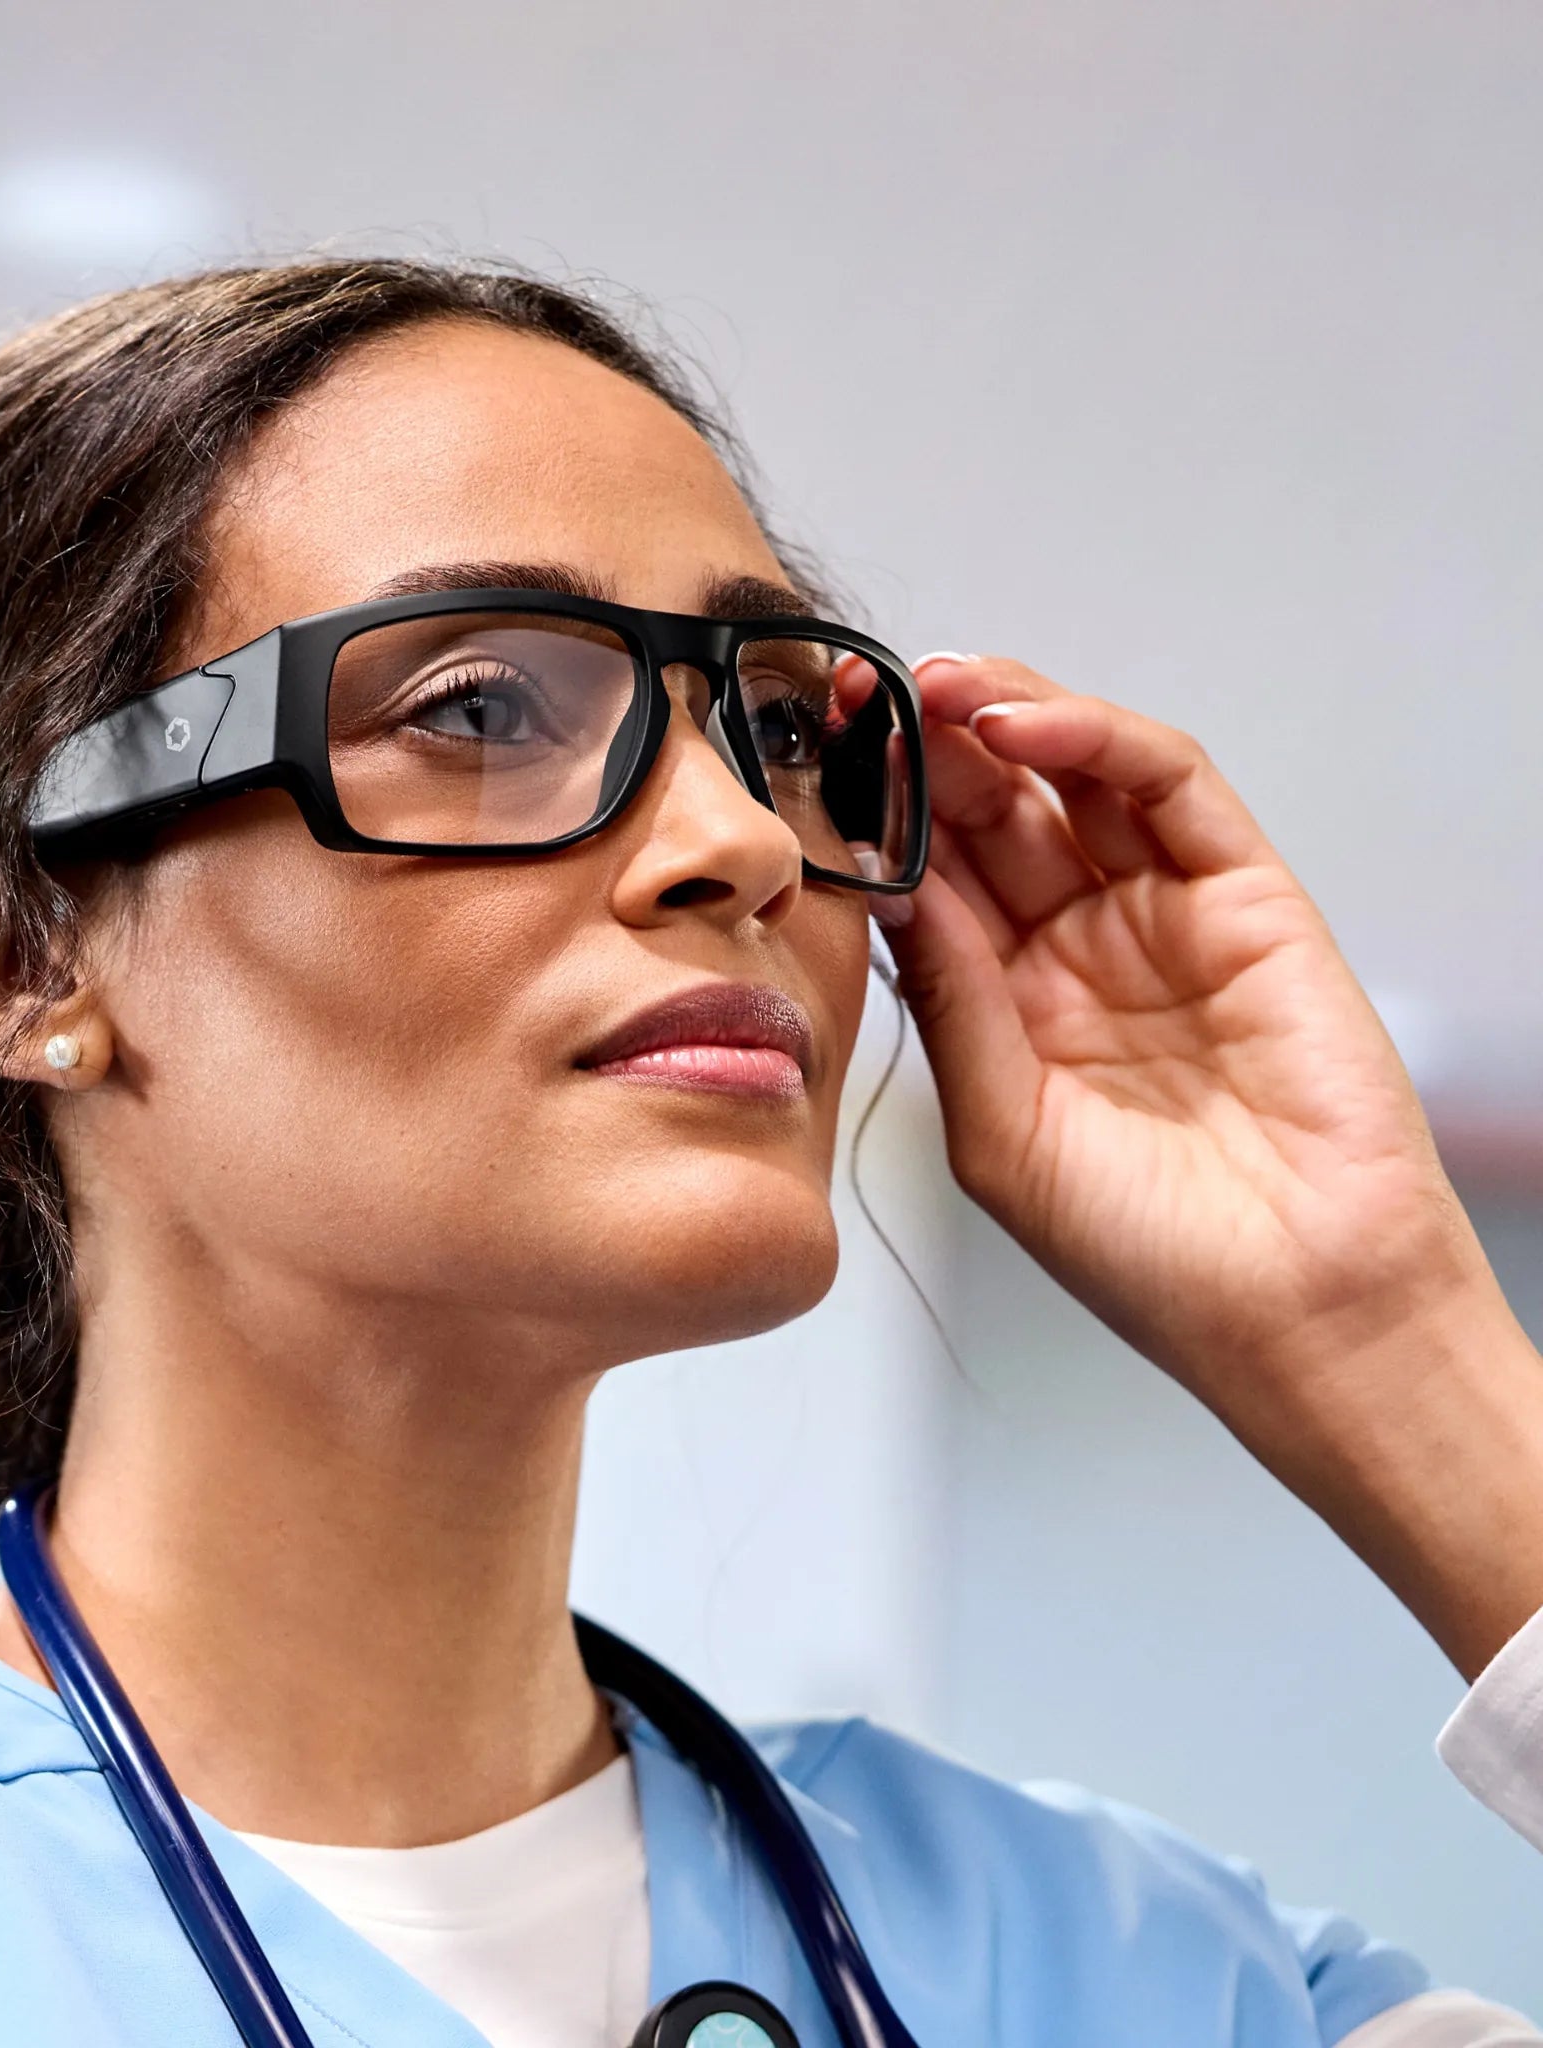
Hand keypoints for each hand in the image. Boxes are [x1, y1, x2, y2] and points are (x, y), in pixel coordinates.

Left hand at [877, 651, 1542, 1674]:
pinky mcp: (1244, 893)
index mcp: (1008, 1003)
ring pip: (1071, 773)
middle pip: (989, 809)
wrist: (1293, 1311)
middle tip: (854, 696)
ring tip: (927, 688)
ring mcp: (1159, 913)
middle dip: (921, 746)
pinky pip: (1166, 786)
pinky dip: (1094, 738)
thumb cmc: (1147, 1254)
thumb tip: (880, 882)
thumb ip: (949, 995)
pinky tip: (1018, 725)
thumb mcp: (998, 1125)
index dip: (870, 816)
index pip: (928, 876)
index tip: (804, 764)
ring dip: (997, 716)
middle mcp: (1078, 945)